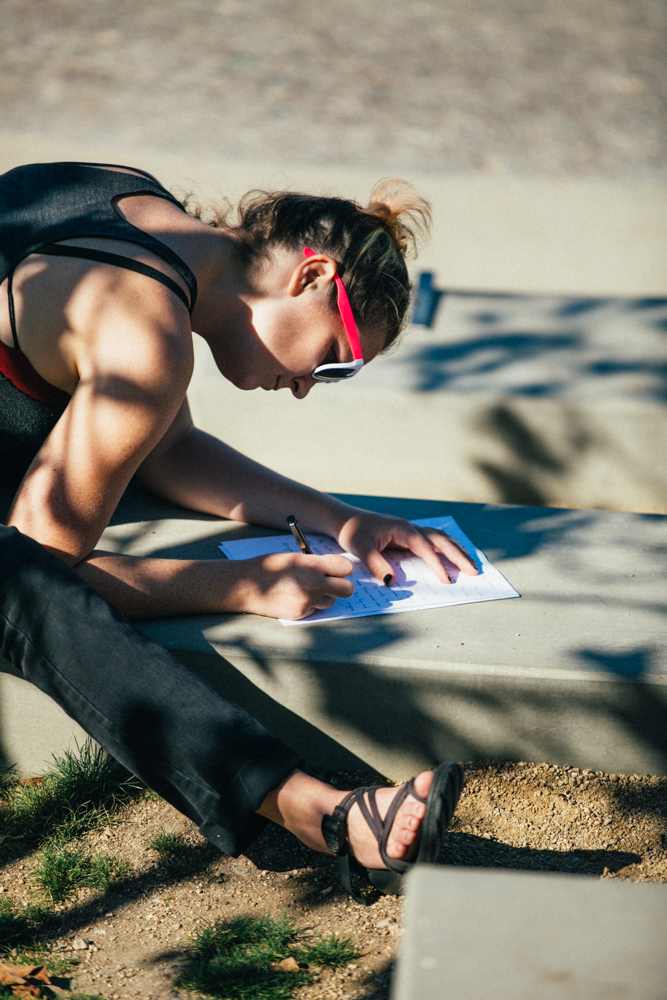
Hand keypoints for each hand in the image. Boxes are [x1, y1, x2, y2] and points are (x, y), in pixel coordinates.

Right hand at [233, 551, 354, 619]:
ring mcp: (307, 601)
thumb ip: (317, 563)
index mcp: (311, 564)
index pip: (346, 568)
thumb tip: (336, 569)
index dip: (343, 569)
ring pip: (331, 601)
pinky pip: (315, 609)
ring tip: (307, 589)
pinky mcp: (301, 614)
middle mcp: (313, 583)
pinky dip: (310, 605)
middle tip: (331, 582)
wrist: (246, 585)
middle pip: (347, 589)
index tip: (336, 569)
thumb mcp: (294, 557)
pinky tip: (294, 597)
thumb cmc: (269, 567)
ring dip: (325, 596)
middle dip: (342, 586)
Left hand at [336, 510, 478, 585]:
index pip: (425, 547)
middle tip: (474, 571)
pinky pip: (434, 541)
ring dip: (457, 551)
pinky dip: (447, 548)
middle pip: (441, 541)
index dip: (436, 564)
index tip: (446, 579)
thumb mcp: (361, 548)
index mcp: (402, 529)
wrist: (347, 520)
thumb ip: (376, 563)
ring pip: (441, 539)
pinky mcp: (410, 536)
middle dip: (458, 556)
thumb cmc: (353, 532)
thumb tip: (391, 580)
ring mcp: (412, 531)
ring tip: (472, 564)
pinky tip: (455, 555)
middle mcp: (411, 528)